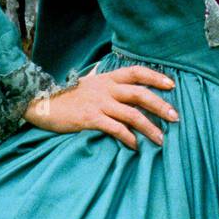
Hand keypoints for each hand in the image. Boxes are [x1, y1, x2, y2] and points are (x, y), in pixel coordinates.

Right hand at [24, 66, 177, 150]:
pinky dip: (128, 138)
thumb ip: (107, 85)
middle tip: (175, 117)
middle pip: (140, 94)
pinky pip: (115, 128)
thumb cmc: (67, 96)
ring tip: (161, 140)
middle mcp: (106, 88)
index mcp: (107, 78)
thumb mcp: (89, 84)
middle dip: (160, 105)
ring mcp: (98, 103)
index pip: (136, 72)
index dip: (155, 77)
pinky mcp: (90, 119)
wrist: (42, 102)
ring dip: (149, 128)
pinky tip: (135, 147)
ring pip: (131, 114)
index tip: (171, 85)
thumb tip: (126, 90)